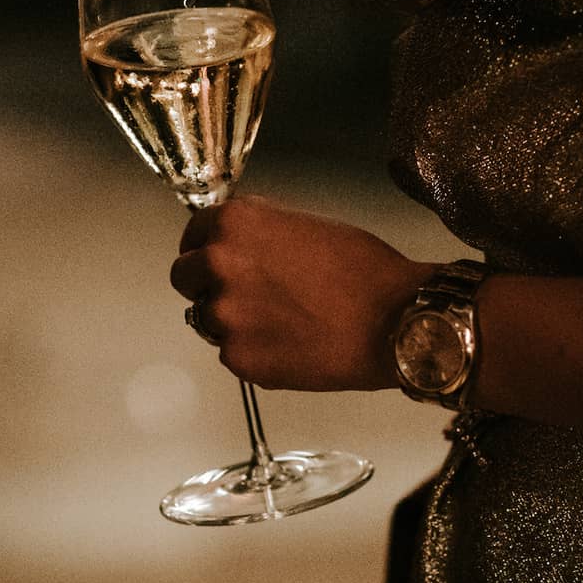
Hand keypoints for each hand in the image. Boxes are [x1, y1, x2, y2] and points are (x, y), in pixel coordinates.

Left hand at [169, 197, 431, 391]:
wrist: (397, 320)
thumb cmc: (366, 271)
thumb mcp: (306, 225)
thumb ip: (259, 232)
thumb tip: (235, 243)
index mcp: (234, 223)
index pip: (192, 233)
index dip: (207, 247)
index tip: (217, 258)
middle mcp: (219, 264)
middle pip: (185, 277)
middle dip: (209, 285)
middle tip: (250, 295)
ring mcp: (225, 316)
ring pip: (208, 320)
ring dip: (235, 322)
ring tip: (285, 322)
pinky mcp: (238, 359)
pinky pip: (233, 355)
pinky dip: (256, 353)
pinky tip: (294, 344)